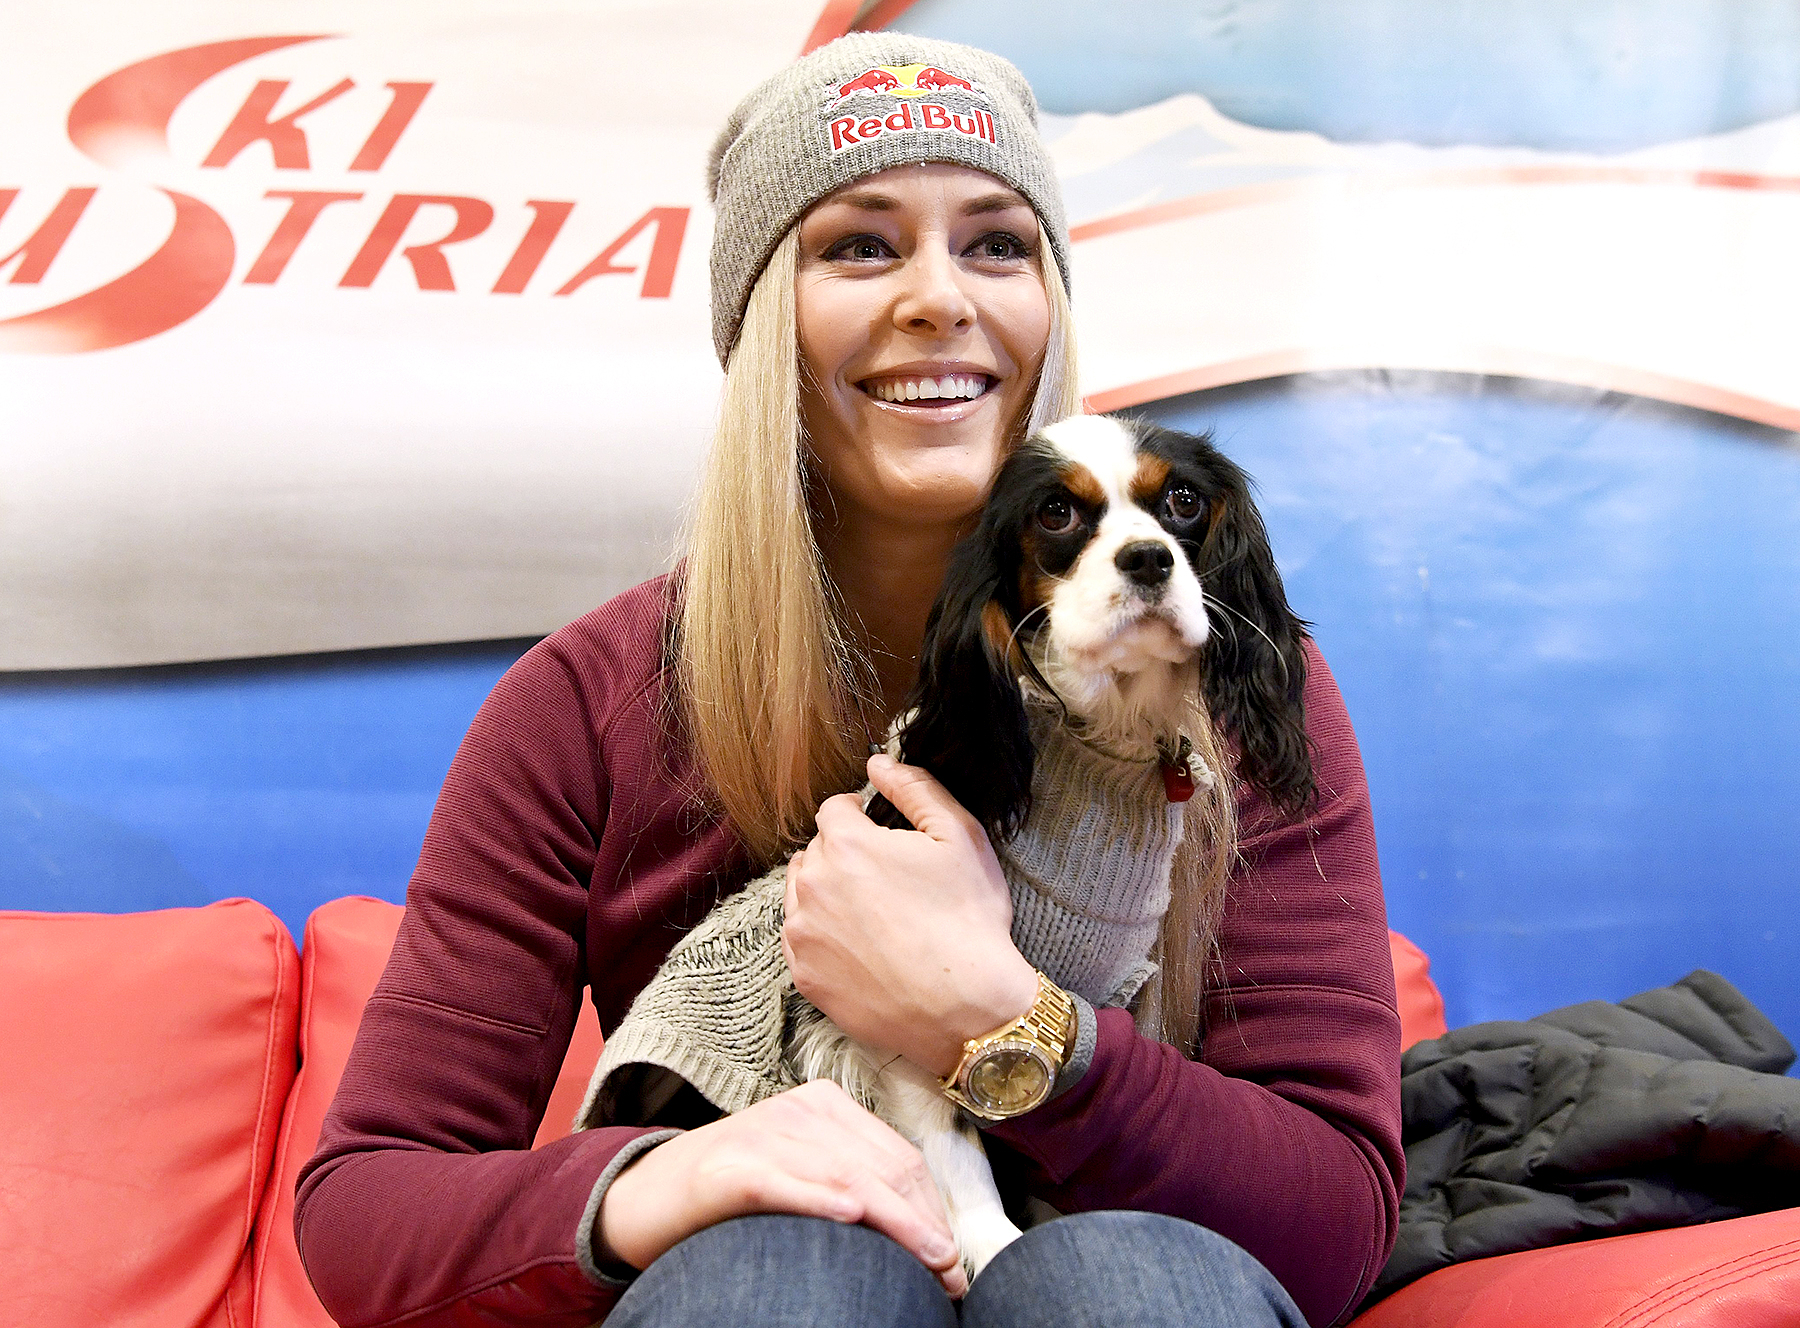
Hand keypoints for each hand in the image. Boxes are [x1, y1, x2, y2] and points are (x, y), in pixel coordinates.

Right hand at [596, 1079, 967, 1296]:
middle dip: (925, 1223)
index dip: (933, 1209)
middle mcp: (800, 1111)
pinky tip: (851, 1216)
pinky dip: (820, 1198)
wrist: (647, 1196)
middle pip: (883, 1167)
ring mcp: (764, 1134)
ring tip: (928, 1263)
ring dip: (896, 1223)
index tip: (953, 1257)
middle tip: (950, 1273)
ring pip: (848, 1176)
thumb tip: (922, 1232)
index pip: (899, 1157)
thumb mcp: (801, 1175)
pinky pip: (786, 1182)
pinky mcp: (730, 1167)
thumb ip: (851, 1184)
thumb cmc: (734, 1195)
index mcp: (825, 1106)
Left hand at [783, 753, 1038, 1077]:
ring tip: (873, 912)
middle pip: (816, 851)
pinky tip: (861, 945)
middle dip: (844, 854)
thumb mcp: (959, 836)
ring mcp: (803, 934)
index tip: (882, 834)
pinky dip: (822, 934)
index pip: (834, 810)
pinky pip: (800, 938)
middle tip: (887, 878)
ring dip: (827, 891)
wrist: (967, 1009)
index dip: (861, 816)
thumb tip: (878, 763)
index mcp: (847, 846)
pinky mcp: (804, 977)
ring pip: (802, 893)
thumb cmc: (969, 920)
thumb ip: (915, 788)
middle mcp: (812, 885)